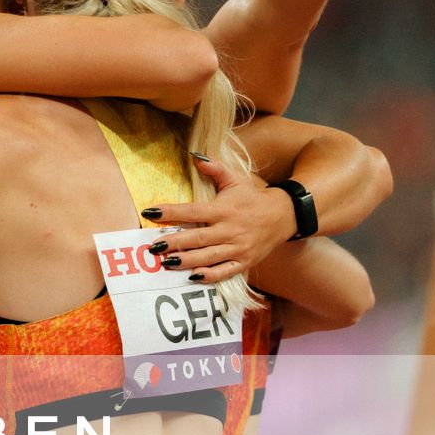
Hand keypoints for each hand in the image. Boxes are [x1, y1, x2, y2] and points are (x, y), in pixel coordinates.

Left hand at [141, 158, 293, 283]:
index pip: (192, 211)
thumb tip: (195, 157)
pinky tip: (193, 277)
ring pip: (208, 256)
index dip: (171, 212)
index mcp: (223, 209)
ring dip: (186, 260)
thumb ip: (215, 169)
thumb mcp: (235, 179)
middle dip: (174, 242)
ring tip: (166, 263)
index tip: (150, 212)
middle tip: (153, 246)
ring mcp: (237, 248)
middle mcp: (229, 230)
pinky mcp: (244, 262)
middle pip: (197, 238)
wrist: (283, 216)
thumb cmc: (252, 197)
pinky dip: (209, 275)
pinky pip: (225, 271)